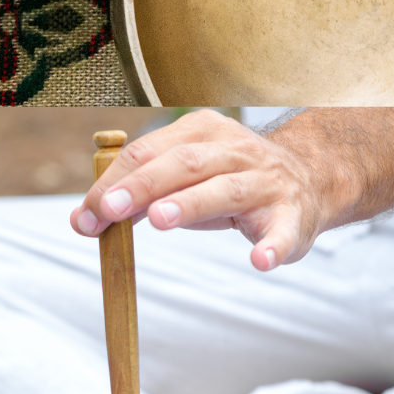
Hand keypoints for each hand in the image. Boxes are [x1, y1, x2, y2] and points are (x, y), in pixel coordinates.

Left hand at [70, 109, 328, 270]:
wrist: (306, 179)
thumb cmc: (228, 179)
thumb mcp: (183, 175)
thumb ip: (139, 192)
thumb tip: (86, 218)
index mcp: (201, 132)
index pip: (148, 151)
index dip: (115, 182)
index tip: (87, 214)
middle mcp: (234, 151)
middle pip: (183, 164)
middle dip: (143, 186)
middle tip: (111, 211)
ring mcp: (266, 182)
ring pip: (226, 190)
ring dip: (192, 204)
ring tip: (161, 219)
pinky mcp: (291, 217)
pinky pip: (282, 233)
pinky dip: (272, 247)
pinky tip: (260, 262)